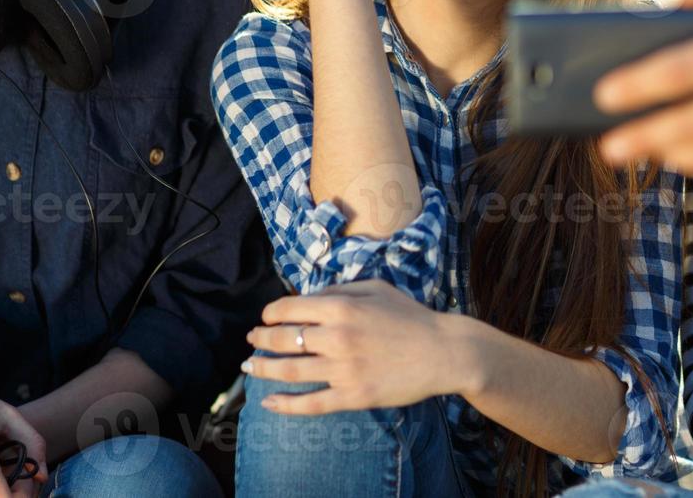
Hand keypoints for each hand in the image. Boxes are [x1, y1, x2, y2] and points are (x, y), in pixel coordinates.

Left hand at [243, 280, 458, 413]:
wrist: (442, 351)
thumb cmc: (410, 316)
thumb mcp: (375, 288)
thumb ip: (339, 289)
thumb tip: (308, 298)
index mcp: (341, 307)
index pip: (289, 309)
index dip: (270, 313)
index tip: (266, 318)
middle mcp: (337, 338)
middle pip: (283, 340)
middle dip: (260, 340)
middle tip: (251, 341)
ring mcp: (343, 370)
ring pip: (290, 372)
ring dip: (263, 369)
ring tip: (250, 368)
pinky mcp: (352, 396)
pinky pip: (311, 404)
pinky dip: (285, 405)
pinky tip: (268, 403)